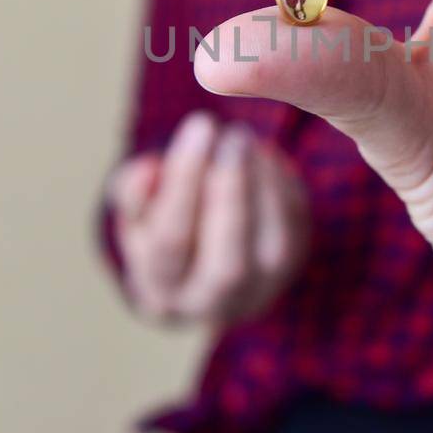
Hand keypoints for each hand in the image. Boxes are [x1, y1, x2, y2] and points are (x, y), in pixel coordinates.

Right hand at [109, 111, 309, 325]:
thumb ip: (134, 190)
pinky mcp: (290, 274)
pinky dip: (284, 190)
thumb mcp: (136, 208)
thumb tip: (149, 169)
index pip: (171, 243)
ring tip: (247, 138)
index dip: (185, 183)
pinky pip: (298, 235)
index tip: (199, 125)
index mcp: (161, 295)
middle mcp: (211, 307)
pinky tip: (266, 154)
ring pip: (273, 253)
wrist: (199, 260)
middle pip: (227, 265)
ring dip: (265, 188)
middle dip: (232, 193)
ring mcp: (257, 296)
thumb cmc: (161, 223)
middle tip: (233, 134)